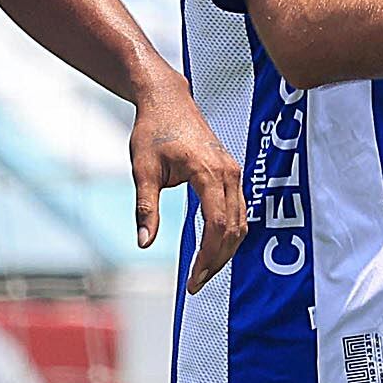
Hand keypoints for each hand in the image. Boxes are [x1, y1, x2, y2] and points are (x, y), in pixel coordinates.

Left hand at [130, 79, 248, 292]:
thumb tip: (144, 243)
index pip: (217, 224)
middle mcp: (228, 173)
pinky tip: (214, 249)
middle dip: (217, 260)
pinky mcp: (232, 173)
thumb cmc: (153, 130)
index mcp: (207, 171)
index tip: (193, 279)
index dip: (208, 256)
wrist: (168, 99)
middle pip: (233, 229)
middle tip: (196, 283)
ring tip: (204, 271)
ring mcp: (234, 172)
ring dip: (225, 250)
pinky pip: (239, 211)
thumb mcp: (142, 169)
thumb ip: (146, 207)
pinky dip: (230, 234)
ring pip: (241, 223)